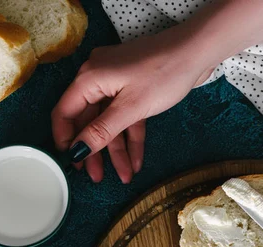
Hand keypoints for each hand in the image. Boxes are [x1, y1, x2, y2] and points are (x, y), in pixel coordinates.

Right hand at [51, 25, 213, 182]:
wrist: (198, 51)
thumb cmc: (164, 72)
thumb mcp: (130, 108)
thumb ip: (101, 131)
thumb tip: (77, 151)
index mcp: (89, 78)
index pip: (65, 112)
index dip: (65, 140)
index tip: (70, 164)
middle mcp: (98, 79)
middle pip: (88, 121)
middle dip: (94, 151)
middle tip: (96, 177)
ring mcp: (116, 84)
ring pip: (110, 123)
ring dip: (116, 150)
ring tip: (124, 176)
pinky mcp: (133, 89)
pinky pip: (126, 118)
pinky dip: (131, 138)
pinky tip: (136, 161)